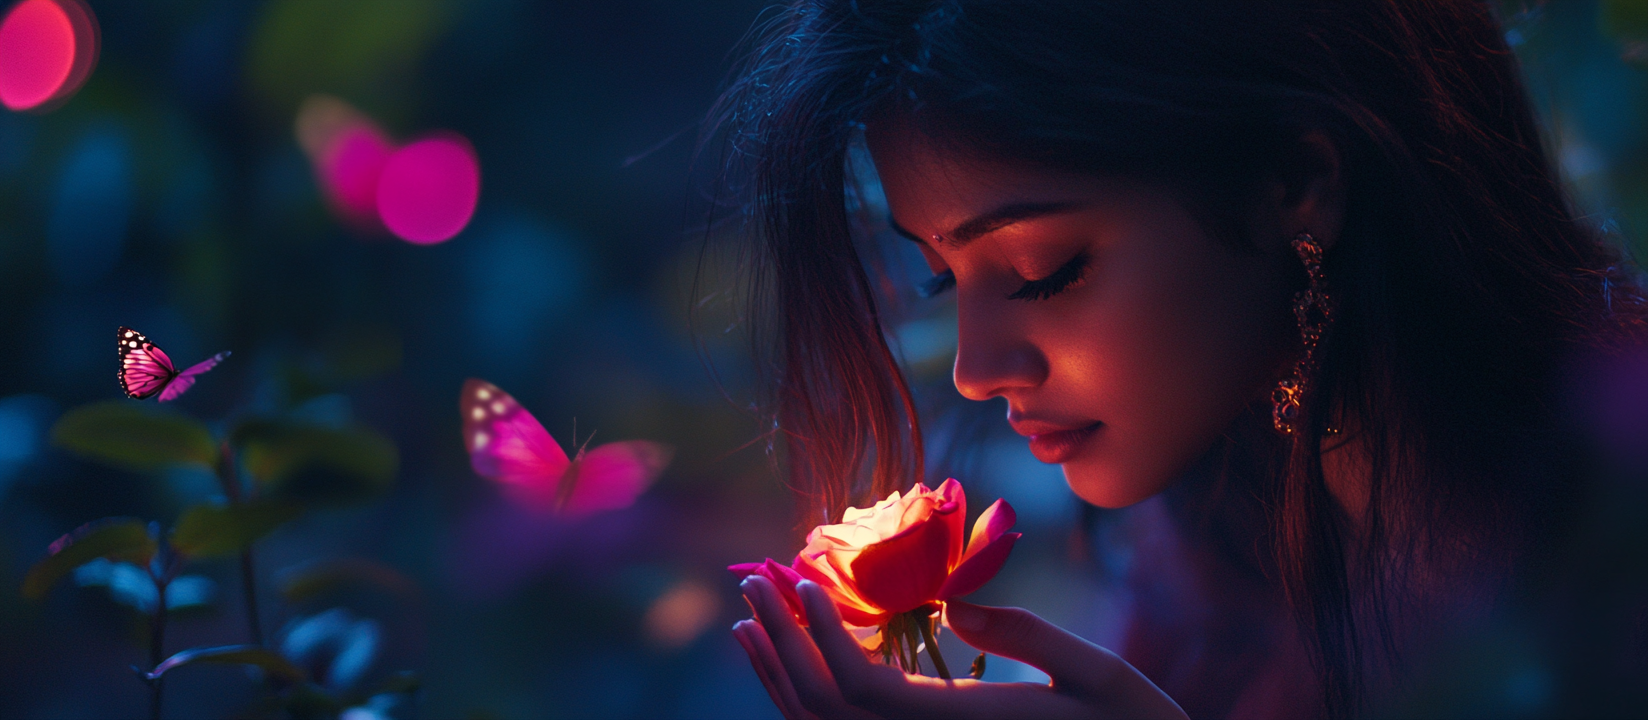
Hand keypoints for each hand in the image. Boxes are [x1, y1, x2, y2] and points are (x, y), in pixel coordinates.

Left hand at [733, 575, 1187, 719]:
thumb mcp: (1097, 676)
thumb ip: (1025, 637)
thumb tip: (947, 603)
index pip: (862, 691)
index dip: (820, 638)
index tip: (800, 579)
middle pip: (825, 712)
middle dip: (782, 643)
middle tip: (752, 578)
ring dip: (779, 671)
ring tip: (751, 613)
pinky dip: (804, 698)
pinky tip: (790, 658)